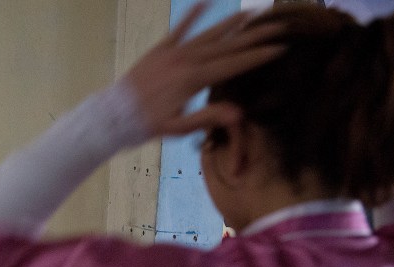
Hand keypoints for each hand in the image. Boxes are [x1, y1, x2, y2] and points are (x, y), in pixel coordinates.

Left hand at [124, 2, 284, 136]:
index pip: (235, 64)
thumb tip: (239, 114)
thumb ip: (208, 117)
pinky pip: (179, 28)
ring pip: (209, 34)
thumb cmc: (146, 125)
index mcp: (195, 79)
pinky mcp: (160, 49)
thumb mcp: (178, 128)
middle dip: (255, 35)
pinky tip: (206, 1)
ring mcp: (174, 52)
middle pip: (228, 45)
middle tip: (277, 25)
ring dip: (231, 23)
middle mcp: (188, 60)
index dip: (258, 56)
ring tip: (251, 13)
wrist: (113, 115)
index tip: (280, 47)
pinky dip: (192, 14)